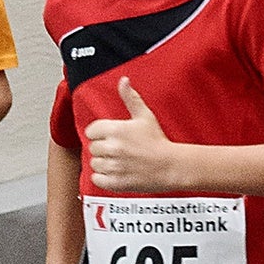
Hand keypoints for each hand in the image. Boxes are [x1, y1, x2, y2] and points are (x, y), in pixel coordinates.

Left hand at [83, 80, 183, 194]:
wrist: (171, 166)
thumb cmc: (158, 141)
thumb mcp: (145, 116)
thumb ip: (131, 98)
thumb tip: (123, 81)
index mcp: (117, 130)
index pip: (92, 130)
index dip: (100, 133)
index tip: (110, 136)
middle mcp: (113, 148)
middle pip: (93, 147)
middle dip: (103, 147)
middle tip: (118, 149)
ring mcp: (113, 166)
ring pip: (94, 163)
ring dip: (103, 162)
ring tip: (118, 160)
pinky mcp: (114, 182)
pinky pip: (96, 179)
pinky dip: (103, 177)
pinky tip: (116, 171)